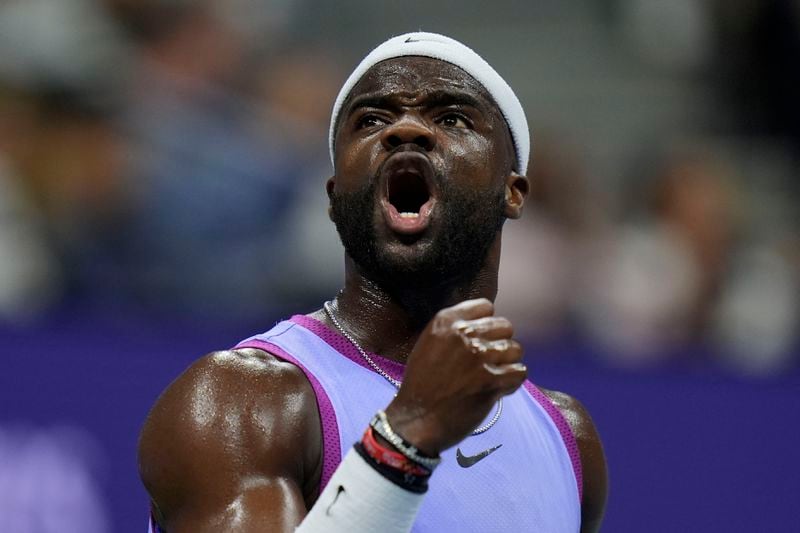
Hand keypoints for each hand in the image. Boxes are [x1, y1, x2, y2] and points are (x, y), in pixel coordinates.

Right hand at [385, 298, 525, 455]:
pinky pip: (520, 372)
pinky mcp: (492, 381)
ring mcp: (480, 357)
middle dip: (499, 343)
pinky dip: (512, 381)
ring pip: (516, 349)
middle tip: (488, 361)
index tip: (480, 339)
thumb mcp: (429, 343)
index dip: (486, 324)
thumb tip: (484, 325)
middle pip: (505, 326)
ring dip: (508, 363)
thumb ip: (454, 330)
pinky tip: (498, 388)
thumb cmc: (421, 383)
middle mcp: (464, 334)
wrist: (417, 419)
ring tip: (493, 375)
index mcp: (446, 321)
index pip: (485, 306)